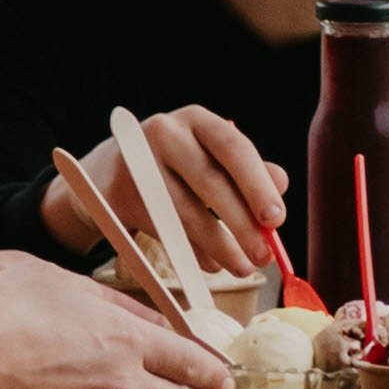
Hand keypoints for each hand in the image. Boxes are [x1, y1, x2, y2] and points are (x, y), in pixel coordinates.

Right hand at [37, 109, 291, 276]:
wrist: (108, 174)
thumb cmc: (174, 167)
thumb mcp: (210, 159)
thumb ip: (246, 171)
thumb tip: (281, 182)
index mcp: (196, 120)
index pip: (233, 147)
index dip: (257, 184)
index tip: (276, 219)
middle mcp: (164, 132)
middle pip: (209, 181)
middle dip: (242, 224)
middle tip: (264, 256)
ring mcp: (136, 162)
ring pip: (185, 212)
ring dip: (220, 246)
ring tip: (243, 268)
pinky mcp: (118, 194)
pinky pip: (162, 230)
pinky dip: (191, 252)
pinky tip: (211, 263)